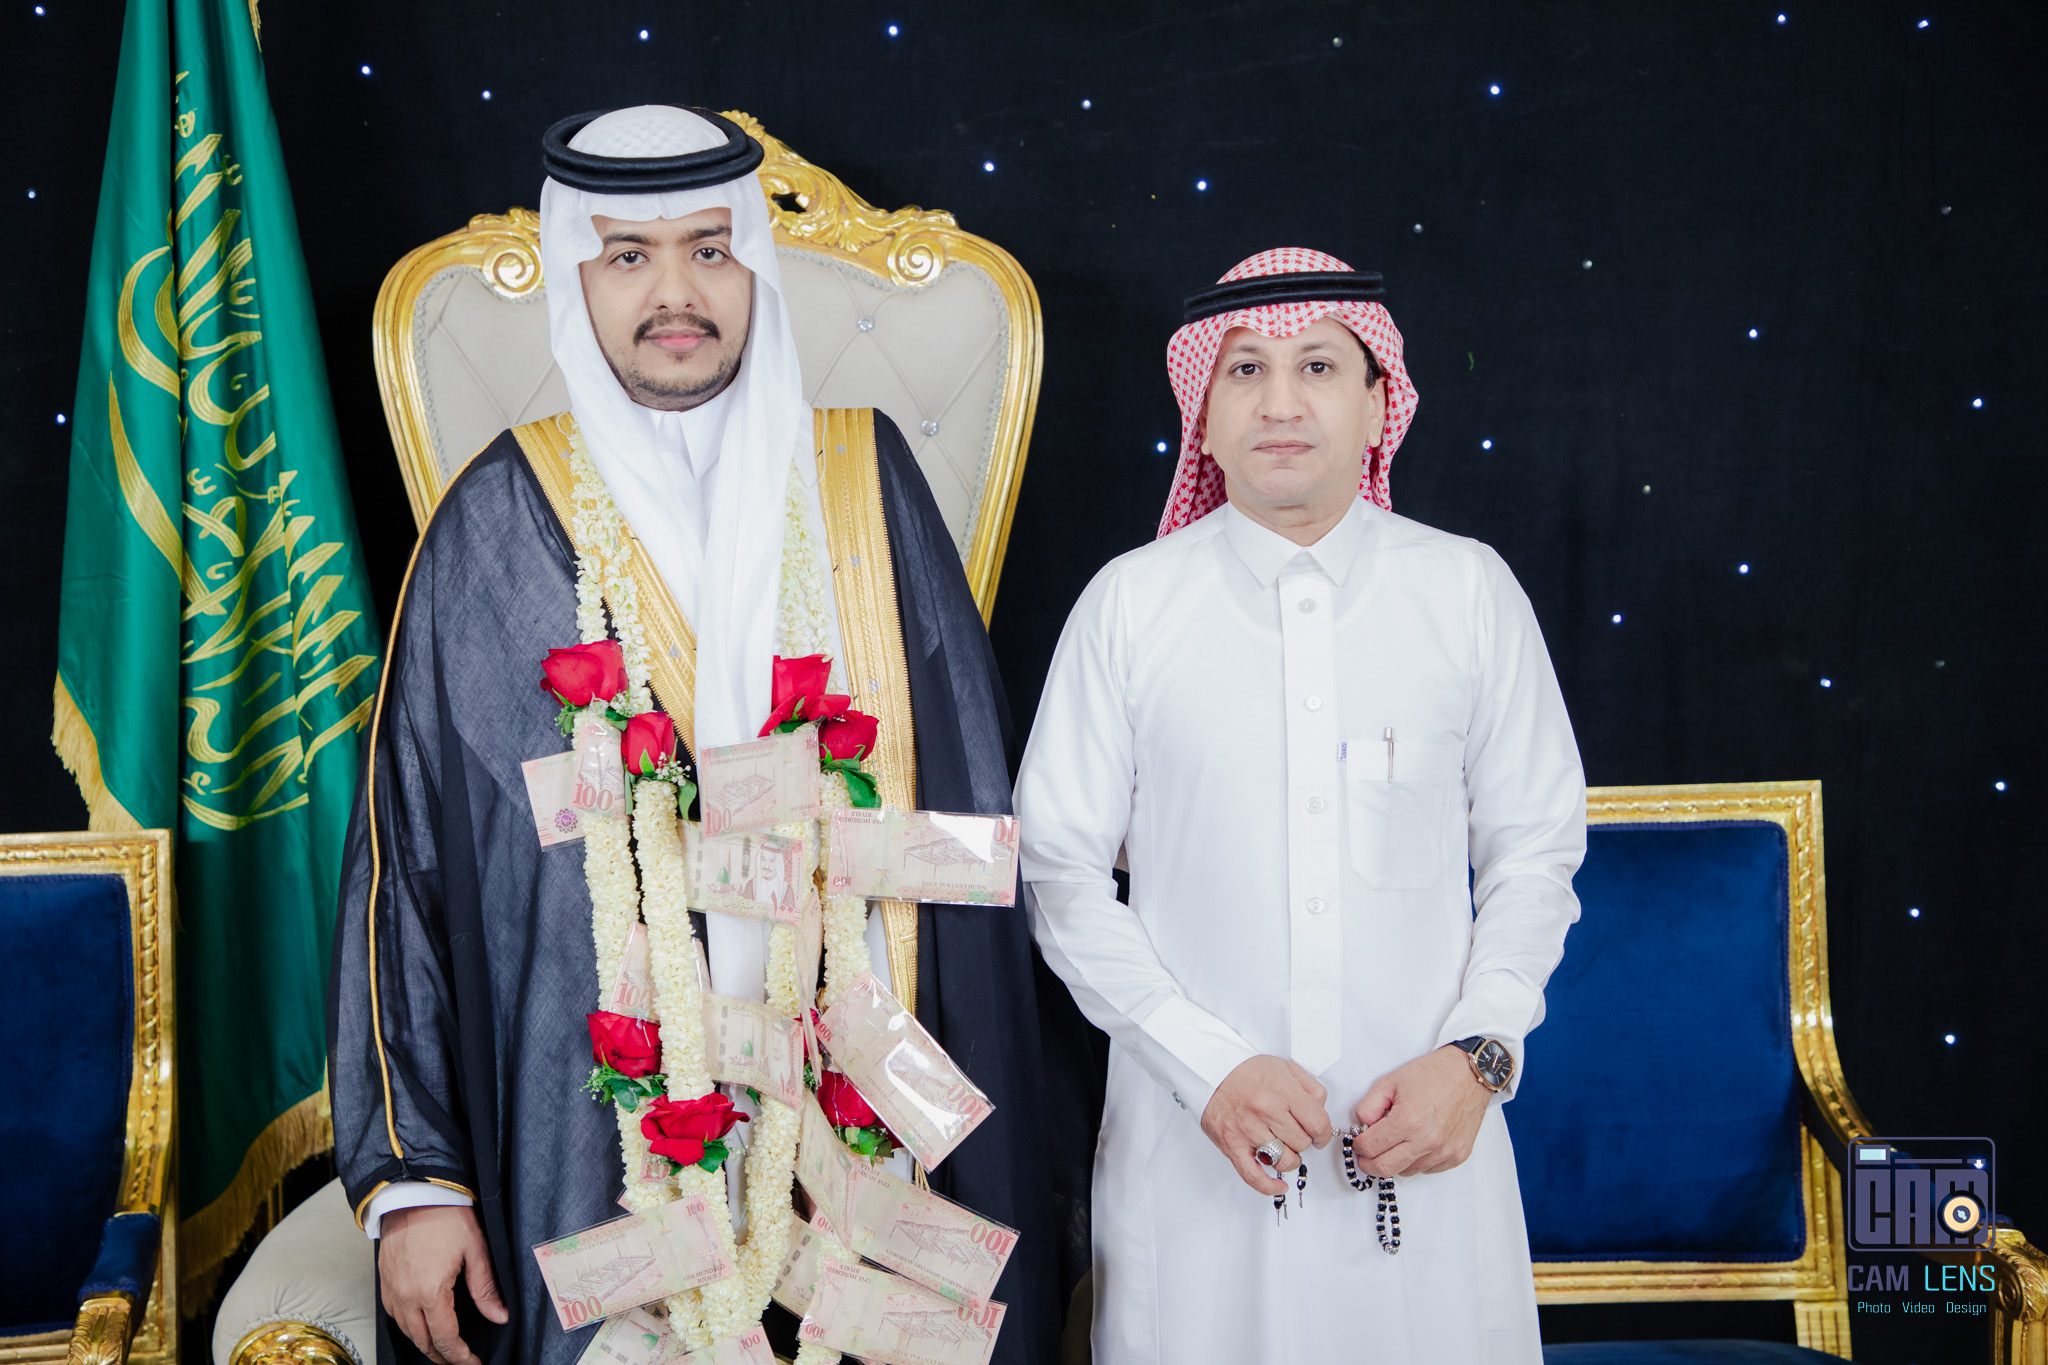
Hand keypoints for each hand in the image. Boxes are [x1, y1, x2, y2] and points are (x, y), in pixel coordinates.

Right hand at [379, 1205, 509, 1364]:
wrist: (414, 1192)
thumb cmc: (446, 1216)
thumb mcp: (475, 1250)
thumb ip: (486, 1288)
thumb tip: (500, 1316)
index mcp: (430, 1292)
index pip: (445, 1338)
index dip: (460, 1356)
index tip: (474, 1362)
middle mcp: (405, 1297)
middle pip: (423, 1341)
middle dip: (442, 1356)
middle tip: (461, 1361)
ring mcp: (391, 1290)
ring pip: (406, 1332)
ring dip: (424, 1344)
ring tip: (443, 1349)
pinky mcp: (383, 1281)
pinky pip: (394, 1316)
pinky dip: (409, 1327)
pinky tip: (421, 1326)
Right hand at [1200, 1054, 1333, 1195]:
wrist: (1211, 1072)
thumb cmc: (1247, 1071)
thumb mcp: (1286, 1068)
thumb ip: (1311, 1088)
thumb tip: (1321, 1112)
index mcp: (1281, 1091)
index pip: (1317, 1124)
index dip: (1323, 1133)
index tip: (1320, 1134)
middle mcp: (1265, 1111)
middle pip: (1302, 1143)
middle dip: (1303, 1140)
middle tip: (1294, 1132)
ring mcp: (1248, 1131)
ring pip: (1284, 1160)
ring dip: (1290, 1158)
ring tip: (1284, 1147)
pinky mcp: (1233, 1146)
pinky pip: (1253, 1175)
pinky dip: (1268, 1186)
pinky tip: (1279, 1185)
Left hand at [1350, 1045, 1491, 1176]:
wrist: (1469, 1074)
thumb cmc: (1434, 1074)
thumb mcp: (1391, 1082)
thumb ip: (1369, 1106)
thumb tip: (1363, 1127)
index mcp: (1407, 1121)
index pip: (1370, 1148)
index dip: (1359, 1146)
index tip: (1358, 1143)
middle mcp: (1426, 1140)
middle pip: (1385, 1168)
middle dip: (1369, 1163)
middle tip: (1366, 1155)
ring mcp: (1443, 1151)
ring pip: (1406, 1171)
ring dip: (1396, 1160)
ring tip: (1398, 1141)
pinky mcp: (1457, 1156)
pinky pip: (1428, 1169)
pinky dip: (1418, 1160)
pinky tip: (1417, 1142)